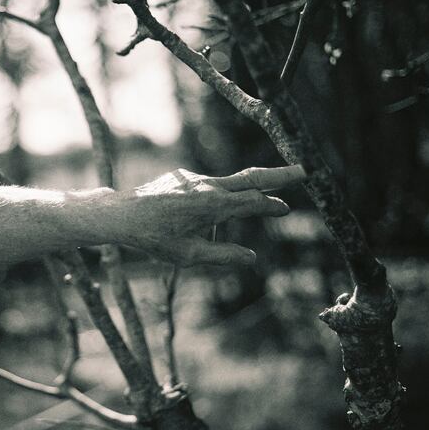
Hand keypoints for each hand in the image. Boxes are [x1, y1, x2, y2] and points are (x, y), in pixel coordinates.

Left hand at [112, 165, 306, 265]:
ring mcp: (195, 179)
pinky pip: (208, 189)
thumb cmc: (154, 238)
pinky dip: (216, 200)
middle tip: (305, 171)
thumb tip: (252, 258)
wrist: (123, 214)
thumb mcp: (189, 255)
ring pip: (230, 183)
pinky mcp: (185, 178)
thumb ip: (223, 255)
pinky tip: (193, 220)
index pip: (253, 202)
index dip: (271, 205)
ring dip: (247, 191)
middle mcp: (207, 186)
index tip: (285, 208)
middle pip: (251, 178)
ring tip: (246, 204)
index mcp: (213, 205)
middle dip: (279, 175)